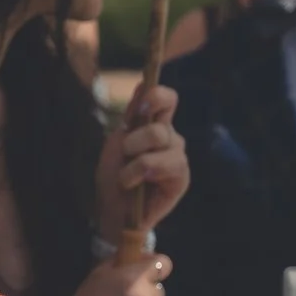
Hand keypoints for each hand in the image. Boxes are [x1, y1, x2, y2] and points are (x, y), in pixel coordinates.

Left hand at [95, 84, 188, 240]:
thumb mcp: (116, 142)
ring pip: (162, 139)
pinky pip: (166, 163)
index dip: (157, 96)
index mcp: (155, 125)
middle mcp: (170, 138)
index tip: (140, 107)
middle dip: (134, 138)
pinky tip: (134, 184)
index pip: (167, 99)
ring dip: (135, 159)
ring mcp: (178, 156)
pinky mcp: (181, 176)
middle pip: (159, 123)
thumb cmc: (113, 177)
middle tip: (124, 154)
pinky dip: (141, 171)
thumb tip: (142, 83)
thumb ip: (132, 114)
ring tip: (126, 177)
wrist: (113, 211)